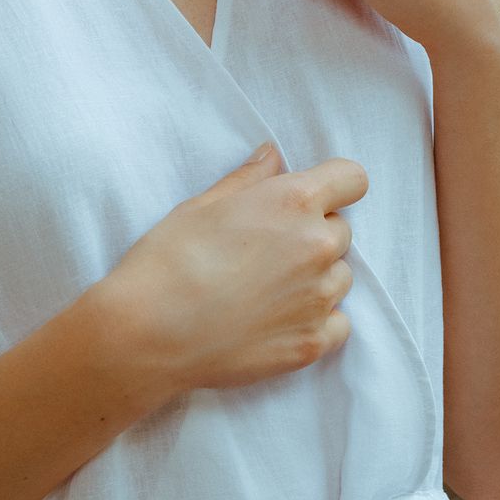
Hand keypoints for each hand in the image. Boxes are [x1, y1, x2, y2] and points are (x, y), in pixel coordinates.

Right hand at [103, 141, 367, 393]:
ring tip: (266, 291)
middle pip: (341, 231)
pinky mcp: (313, 342)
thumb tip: (273, 156)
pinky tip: (276, 322)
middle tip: (267, 252)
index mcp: (294, 202)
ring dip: (315, 280)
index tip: (313, 199)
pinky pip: (338, 324)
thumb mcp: (202, 205)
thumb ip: (249, 179)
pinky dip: (316, 322)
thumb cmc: (167, 261)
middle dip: (313, 235)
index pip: (352, 179)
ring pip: (340, 278)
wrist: (147, 334)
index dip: (334, 187)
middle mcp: (317, 246)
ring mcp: (319, 298)